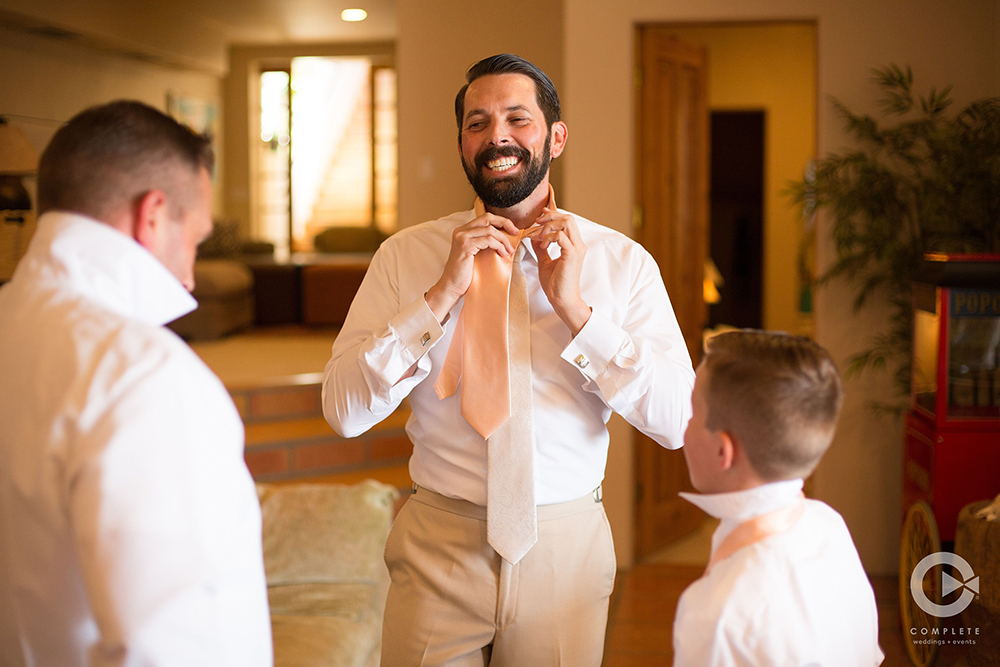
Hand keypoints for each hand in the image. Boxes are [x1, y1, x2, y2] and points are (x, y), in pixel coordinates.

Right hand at [424, 212, 517, 320]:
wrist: (452, 286)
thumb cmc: (465, 273)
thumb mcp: (476, 253)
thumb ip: (485, 243)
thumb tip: (506, 237)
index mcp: (463, 231)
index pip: (485, 218)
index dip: (501, 221)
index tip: (513, 230)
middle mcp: (461, 231)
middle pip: (488, 218)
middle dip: (505, 223)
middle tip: (515, 233)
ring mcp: (462, 237)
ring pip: (490, 230)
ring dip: (503, 240)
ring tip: (508, 251)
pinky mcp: (465, 246)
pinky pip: (488, 240)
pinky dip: (499, 246)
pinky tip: (503, 254)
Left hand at [531, 208, 590, 335]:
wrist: (562, 300)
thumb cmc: (556, 284)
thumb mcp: (545, 262)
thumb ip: (541, 249)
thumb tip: (533, 237)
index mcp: (574, 245)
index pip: (567, 221)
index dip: (553, 215)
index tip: (540, 216)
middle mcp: (578, 245)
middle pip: (568, 218)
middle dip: (550, 216)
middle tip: (536, 222)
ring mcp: (577, 249)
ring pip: (566, 223)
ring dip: (548, 226)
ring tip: (538, 236)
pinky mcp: (572, 254)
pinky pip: (560, 236)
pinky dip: (548, 238)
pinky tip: (542, 246)